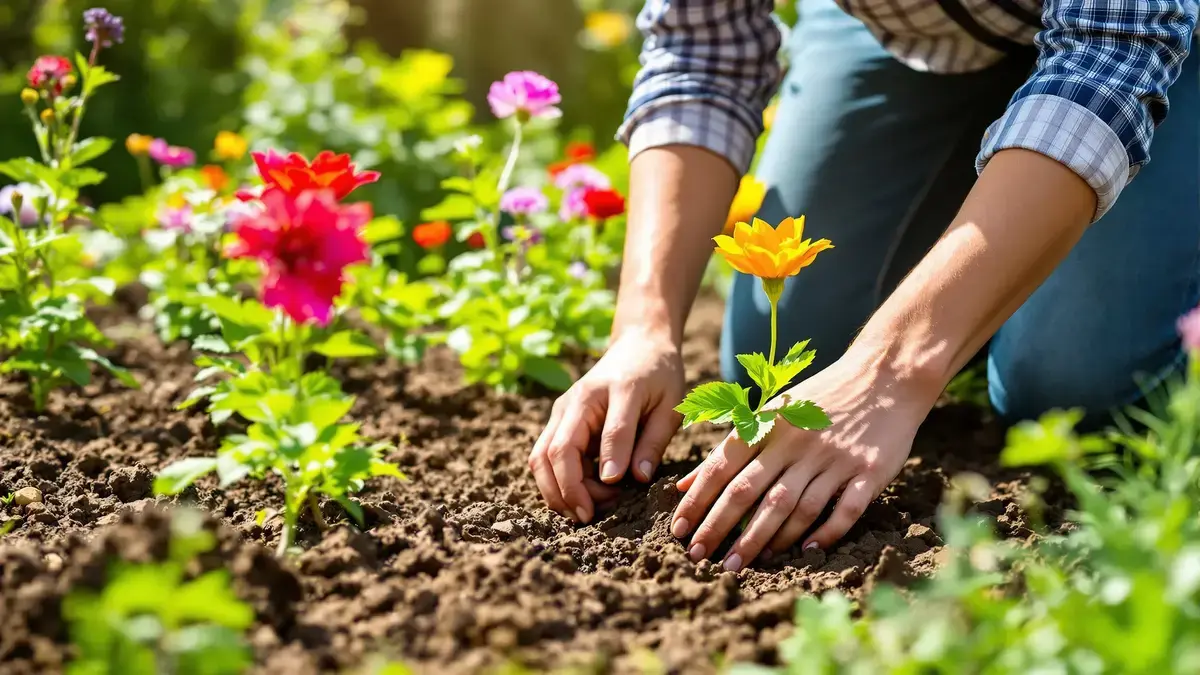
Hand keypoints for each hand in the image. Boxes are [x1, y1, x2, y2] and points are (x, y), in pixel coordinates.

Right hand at [529, 327, 684, 522]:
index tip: (615, 490)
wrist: (638, 345)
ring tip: (585, 511)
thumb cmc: (659, 377)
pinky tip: (578, 497)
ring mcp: (562, 410)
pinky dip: (554, 482)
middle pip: (557, 451)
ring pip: (541, 457)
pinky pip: (544, 456)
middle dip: (570, 490)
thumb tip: (637, 478)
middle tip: (592, 515)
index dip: (611, 463)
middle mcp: (578, 399)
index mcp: (615, 390)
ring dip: (556, 490)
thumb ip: (653, 441)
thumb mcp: (669, 405)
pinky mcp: (557, 420)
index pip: (609, 431)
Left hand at [669, 352, 939, 570]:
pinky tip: (806, 549)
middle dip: (720, 527)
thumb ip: (731, 447)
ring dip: (764, 539)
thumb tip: (687, 484)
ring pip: (792, 506)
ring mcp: (834, 458)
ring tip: (741, 563)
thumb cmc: (821, 398)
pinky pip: (845, 509)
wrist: (886, 375)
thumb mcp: (773, 412)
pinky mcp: (869, 471)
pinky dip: (826, 532)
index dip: (699, 500)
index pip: (723, 466)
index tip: (680, 530)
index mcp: (771, 424)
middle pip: (751, 491)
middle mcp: (797, 442)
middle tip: (699, 556)